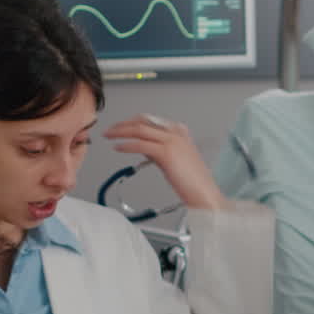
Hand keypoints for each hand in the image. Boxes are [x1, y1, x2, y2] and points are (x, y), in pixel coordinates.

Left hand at [103, 113, 228, 209]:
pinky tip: (118, 148)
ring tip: (109, 136)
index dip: (134, 121)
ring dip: (121, 131)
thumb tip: (144, 146)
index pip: (152, 120)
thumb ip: (160, 150)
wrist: (204, 193)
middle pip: (144, 121)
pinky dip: (126, 145)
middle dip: (124, 123)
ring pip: (140, 129)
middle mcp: (176, 133)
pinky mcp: (166, 153)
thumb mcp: (176, 160)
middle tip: (111, 130)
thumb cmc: (194, 182)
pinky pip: (140, 144)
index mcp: (181, 133)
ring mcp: (172, 141)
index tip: (122, 126)